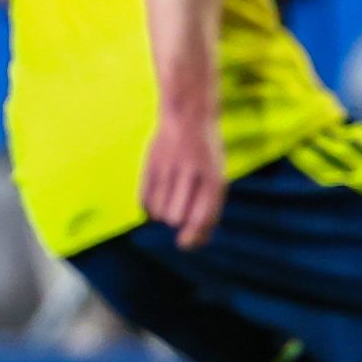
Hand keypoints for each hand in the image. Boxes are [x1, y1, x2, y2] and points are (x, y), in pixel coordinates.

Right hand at [142, 106, 226, 248]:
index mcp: (215, 178)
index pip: (204, 217)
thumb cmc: (206, 155)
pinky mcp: (150, 164)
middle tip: (180, 215)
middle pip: (177, 218)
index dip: (194, 237)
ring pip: (159, 211)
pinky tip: (158, 197)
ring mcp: (169, 167)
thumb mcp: (216, 177)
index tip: (186, 245)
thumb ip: (207, 208)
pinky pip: (145, 200)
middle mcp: (192, 173)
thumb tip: (193, 242)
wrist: (188, 116)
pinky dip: (149, 206)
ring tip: (171, 200)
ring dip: (163, 214)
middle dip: (178, 223)